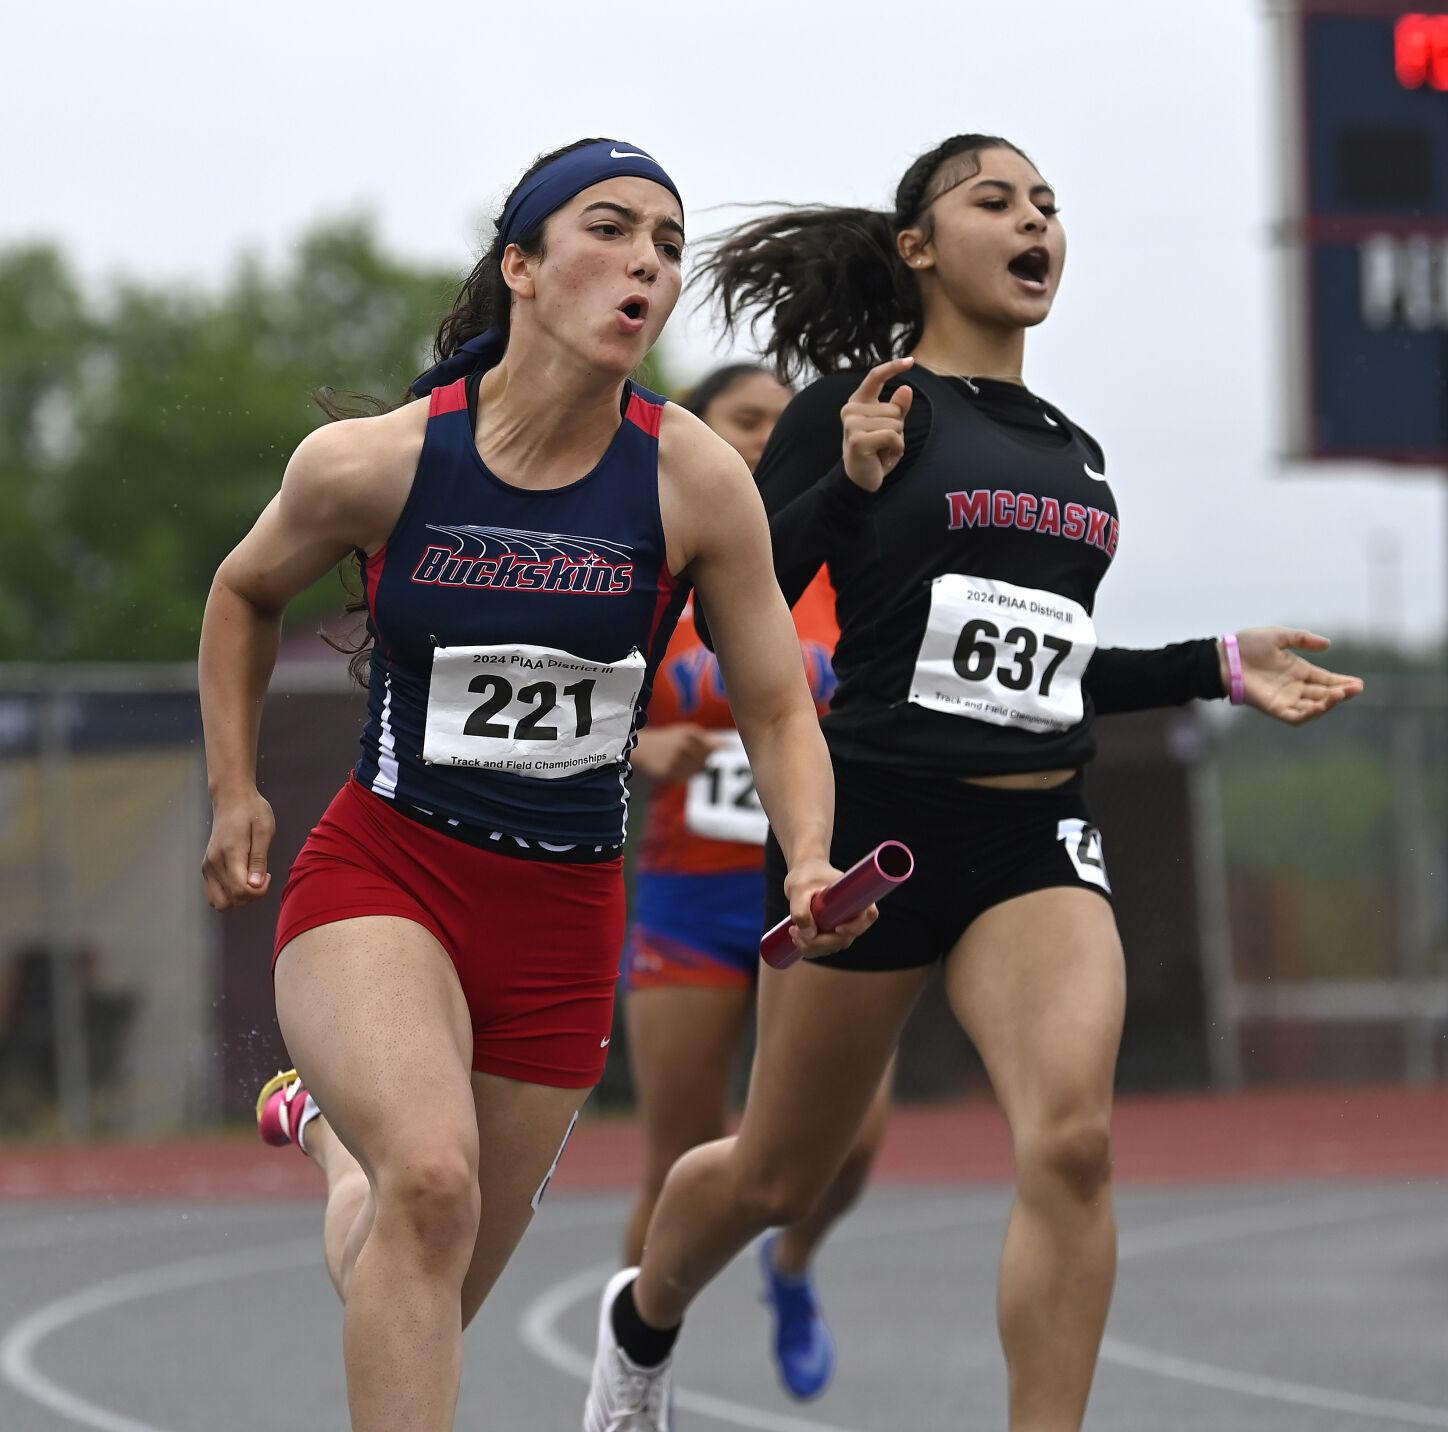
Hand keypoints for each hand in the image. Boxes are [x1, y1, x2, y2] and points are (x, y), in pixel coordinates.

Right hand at [202, 788, 275, 910]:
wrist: (232, 799)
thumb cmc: (252, 812)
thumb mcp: (264, 831)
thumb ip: (259, 859)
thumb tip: (256, 885)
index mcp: (229, 853)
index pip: (240, 890)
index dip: (258, 892)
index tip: (268, 876)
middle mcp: (213, 864)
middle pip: (229, 901)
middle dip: (250, 896)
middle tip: (261, 876)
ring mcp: (207, 867)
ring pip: (218, 902)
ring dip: (238, 898)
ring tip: (251, 879)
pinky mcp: (206, 868)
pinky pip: (214, 894)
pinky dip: (228, 894)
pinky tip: (241, 878)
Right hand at [630, 724, 717, 783]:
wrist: (642, 747)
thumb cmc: (670, 739)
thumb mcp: (688, 732)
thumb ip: (709, 740)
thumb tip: (731, 747)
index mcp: (691, 733)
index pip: (714, 749)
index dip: (710, 752)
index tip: (702, 750)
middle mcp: (684, 746)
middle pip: (706, 761)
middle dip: (700, 760)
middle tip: (685, 754)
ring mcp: (676, 760)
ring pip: (696, 771)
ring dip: (692, 768)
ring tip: (678, 759)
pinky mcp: (668, 773)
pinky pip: (685, 778)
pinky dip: (683, 775)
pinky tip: (673, 766)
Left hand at [782, 856, 877, 959]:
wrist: (804, 870)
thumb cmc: (805, 875)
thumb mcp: (798, 889)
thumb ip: (800, 910)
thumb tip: (810, 936)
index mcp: (855, 897)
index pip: (868, 916)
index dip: (856, 927)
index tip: (837, 928)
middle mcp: (853, 913)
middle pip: (845, 939)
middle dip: (820, 943)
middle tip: (795, 930)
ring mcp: (843, 924)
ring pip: (833, 946)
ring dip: (812, 947)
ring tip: (792, 929)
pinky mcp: (832, 931)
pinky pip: (825, 947)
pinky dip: (811, 947)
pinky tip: (796, 936)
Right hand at [841, 357, 914, 491]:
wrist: (860, 480)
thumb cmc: (876, 452)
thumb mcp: (891, 427)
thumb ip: (898, 408)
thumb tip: (906, 388)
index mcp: (858, 402)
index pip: (875, 377)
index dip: (893, 367)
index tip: (911, 361)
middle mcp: (851, 409)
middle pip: (894, 409)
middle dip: (898, 429)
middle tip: (883, 444)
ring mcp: (852, 423)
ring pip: (896, 423)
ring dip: (897, 441)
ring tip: (883, 451)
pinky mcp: (857, 439)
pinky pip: (892, 436)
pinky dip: (896, 449)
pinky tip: (884, 458)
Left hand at [1223, 628, 1364, 724]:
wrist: (1224, 657)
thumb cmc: (1247, 646)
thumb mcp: (1279, 636)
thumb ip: (1302, 639)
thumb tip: (1327, 644)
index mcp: (1298, 671)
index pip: (1326, 680)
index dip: (1342, 682)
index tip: (1359, 684)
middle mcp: (1295, 687)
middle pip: (1324, 694)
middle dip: (1341, 693)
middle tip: (1356, 688)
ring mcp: (1285, 698)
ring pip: (1313, 707)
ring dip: (1329, 703)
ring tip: (1340, 694)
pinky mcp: (1274, 708)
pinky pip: (1295, 716)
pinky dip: (1309, 714)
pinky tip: (1320, 706)